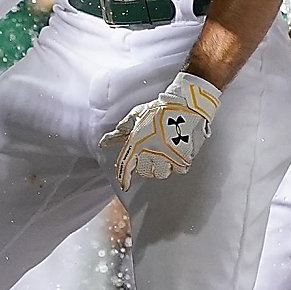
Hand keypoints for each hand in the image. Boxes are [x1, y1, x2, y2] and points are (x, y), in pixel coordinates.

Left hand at [98, 71, 221, 189]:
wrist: (186, 104)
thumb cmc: (160, 108)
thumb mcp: (137, 114)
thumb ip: (122, 129)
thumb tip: (104, 142)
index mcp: (138, 141)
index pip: (127, 166)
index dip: (124, 178)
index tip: (125, 185)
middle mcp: (151, 151)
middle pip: (145, 171)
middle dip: (146, 165)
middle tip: (151, 156)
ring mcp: (168, 155)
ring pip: (161, 173)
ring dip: (161, 167)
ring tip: (164, 155)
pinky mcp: (183, 157)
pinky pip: (178, 169)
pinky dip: (178, 165)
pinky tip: (177, 155)